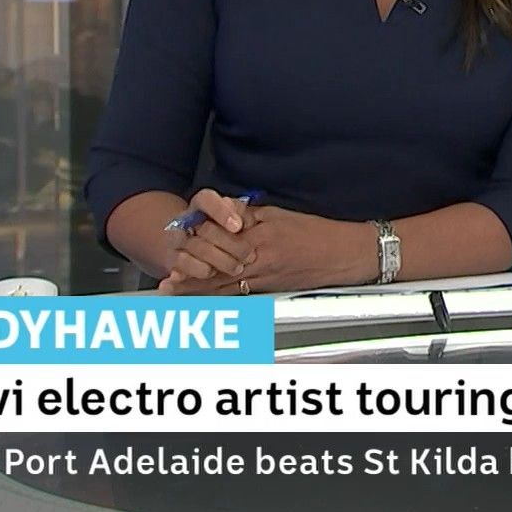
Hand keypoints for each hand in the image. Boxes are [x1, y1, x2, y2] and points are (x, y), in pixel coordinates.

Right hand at [160, 189, 256, 282]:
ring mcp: (176, 239)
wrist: (192, 240)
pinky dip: (200, 270)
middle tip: (249, 255)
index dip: (222, 212)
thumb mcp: (235, 215)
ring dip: (221, 261)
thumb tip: (245, 222)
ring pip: (197, 248)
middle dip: (232, 245)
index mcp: (202, 203)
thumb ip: (243, 214)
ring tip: (237, 268)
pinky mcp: (172, 259)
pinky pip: (184, 265)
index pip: (207, 200)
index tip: (237, 227)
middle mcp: (185, 219)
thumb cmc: (222, 226)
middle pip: (207, 229)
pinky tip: (213, 273)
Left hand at [160, 205, 372, 294]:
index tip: (184, 235)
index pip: (219, 238)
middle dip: (189, 268)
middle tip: (168, 277)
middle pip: (214, 267)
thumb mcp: (280, 214)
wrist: (344, 255)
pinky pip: (236, 296)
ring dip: (193, 290)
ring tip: (171, 292)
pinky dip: (215, 298)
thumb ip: (249, 214)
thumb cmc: (317, 233)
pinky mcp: (269, 290)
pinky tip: (199, 302)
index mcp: (260, 237)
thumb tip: (224, 210)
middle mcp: (258, 260)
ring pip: (220, 286)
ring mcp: (263, 279)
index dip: (199, 237)